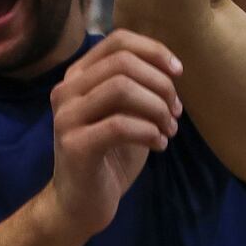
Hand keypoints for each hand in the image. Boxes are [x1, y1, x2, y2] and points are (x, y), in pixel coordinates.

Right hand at [42, 30, 184, 238]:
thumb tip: (171, 70)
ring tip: (169, 130)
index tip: (178, 72)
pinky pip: (120, 125)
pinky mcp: (75, 145)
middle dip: (160, 84)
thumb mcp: (126, 114)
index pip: (117, 41)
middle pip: (123, 63)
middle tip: (175, 112)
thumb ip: (139, 88)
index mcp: (78, 77)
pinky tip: (159, 145)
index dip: (154, 51)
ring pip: (121, 88)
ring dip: (156, 108)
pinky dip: (148, 132)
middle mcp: (66, 90)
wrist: (80, 205)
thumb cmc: (109, 157)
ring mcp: (66, 117)